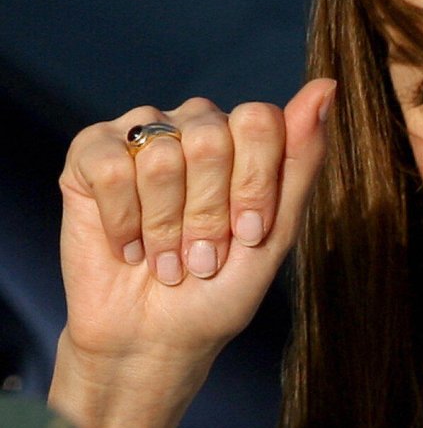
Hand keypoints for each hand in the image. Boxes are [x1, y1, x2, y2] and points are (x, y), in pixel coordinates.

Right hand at [56, 78, 333, 423]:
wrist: (153, 339)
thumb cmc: (216, 294)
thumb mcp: (272, 238)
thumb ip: (298, 164)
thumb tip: (326, 88)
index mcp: (242, 143)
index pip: (259, 121)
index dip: (252, 187)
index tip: (246, 236)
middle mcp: (192, 127)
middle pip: (210, 139)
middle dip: (208, 215)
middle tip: (200, 257)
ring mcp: (141, 136)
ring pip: (162, 156)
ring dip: (166, 228)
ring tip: (165, 260)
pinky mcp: (91, 153)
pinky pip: (111, 164)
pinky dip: (123, 220)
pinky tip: (126, 247)